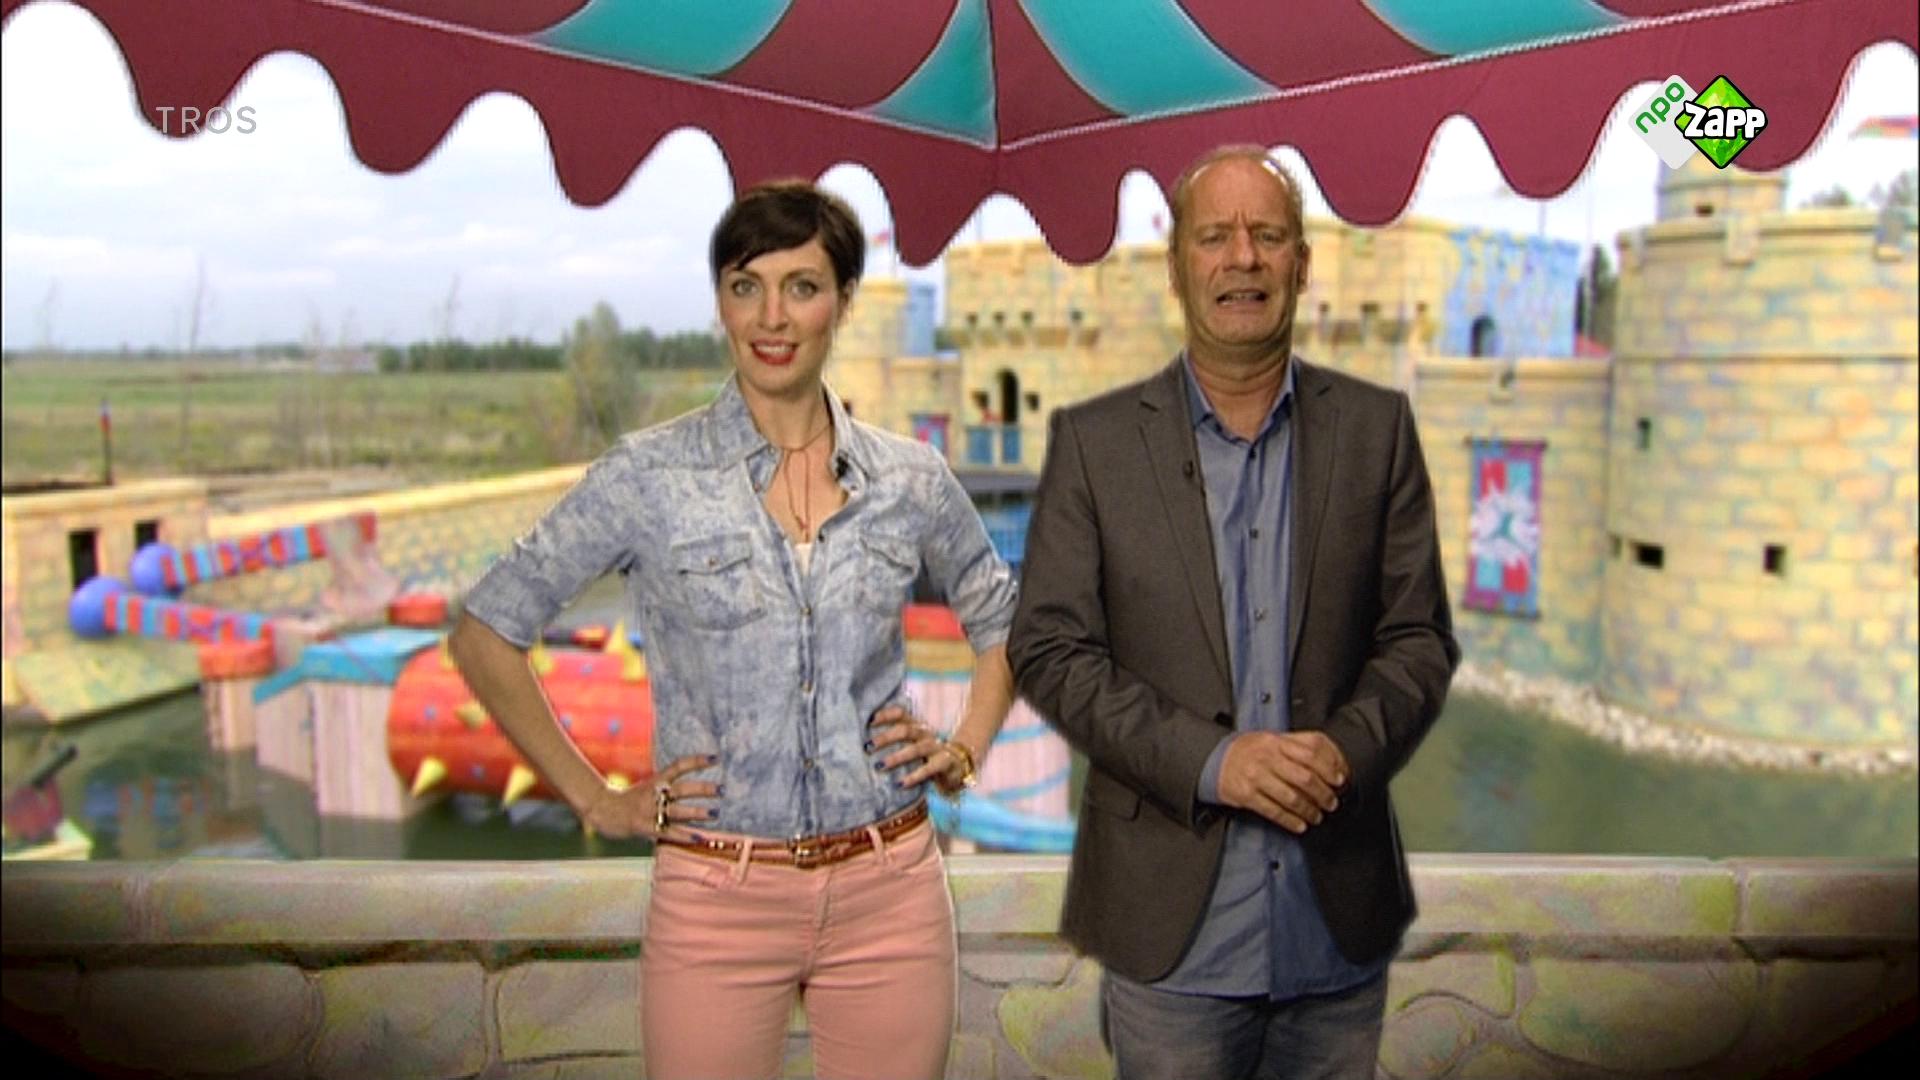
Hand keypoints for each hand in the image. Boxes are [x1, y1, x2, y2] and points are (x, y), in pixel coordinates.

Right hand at [580, 754, 718, 839]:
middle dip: (702, 789)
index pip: (678, 767)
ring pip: (676, 811)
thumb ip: (667, 786)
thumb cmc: (630, 800)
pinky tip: (699, 838)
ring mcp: (649, 812)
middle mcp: (653, 794)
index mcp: (655, 781)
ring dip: (696, 813)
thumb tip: (692, 786)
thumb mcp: (648, 787)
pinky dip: (684, 836)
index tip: (716, 758)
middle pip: (680, 789)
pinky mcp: (645, 828)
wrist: (603, 810)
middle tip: (721, 789)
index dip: (696, 761)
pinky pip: (668, 832)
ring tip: (715, 813)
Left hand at [867, 706, 977, 794]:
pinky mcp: (945, 763)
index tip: (868, 721)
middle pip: (905, 730)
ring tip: (879, 765)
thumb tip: (864, 743)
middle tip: (868, 747)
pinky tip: (900, 784)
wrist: (958, 765)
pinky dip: (914, 777)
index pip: (901, 714)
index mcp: (916, 725)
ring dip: (896, 757)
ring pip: (916, 749)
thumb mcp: (911, 743)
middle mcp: (926, 734)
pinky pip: (929, 770)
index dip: (885, 715)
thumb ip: (895, 740)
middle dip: (886, 738)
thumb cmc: (926, 755)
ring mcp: (937, 748)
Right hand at [1216, 731, 1346, 833]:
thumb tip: (1333, 761)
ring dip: (1309, 810)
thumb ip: (1301, 745)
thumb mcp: (1274, 739)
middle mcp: (1267, 757)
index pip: (1311, 751)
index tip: (1339, 780)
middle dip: (1323, 794)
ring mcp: (1256, 776)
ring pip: (1291, 797)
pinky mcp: (1246, 795)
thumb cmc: (1250, 751)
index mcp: (1277, 741)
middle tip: (1331, 802)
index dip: (1330, 767)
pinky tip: (1299, 825)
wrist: (1216, 760)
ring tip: (1317, 816)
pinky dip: (1290, 821)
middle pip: (1305, 777)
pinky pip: (1274, 811)